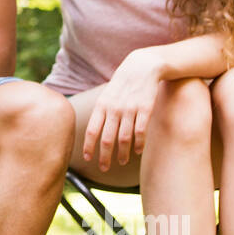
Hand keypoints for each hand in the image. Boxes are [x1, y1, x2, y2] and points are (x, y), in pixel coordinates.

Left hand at [83, 49, 164, 170]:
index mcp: (102, 105)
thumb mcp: (106, 95)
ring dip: (122, 153)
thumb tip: (92, 133)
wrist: (142, 66)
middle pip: (106, 139)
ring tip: (121, 161)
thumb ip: (100, 113)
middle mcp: (114, 108)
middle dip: (104, 156)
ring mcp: (130, 109)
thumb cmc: (122, 84)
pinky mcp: (145, 109)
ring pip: (124, 139)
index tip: (88, 158)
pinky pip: (141, 132)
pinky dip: (139, 144)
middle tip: (104, 168)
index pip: (92, 130)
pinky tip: (138, 151)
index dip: (89, 146)